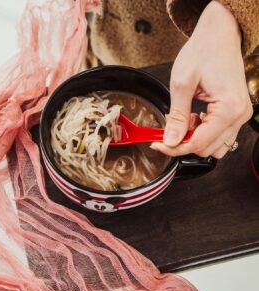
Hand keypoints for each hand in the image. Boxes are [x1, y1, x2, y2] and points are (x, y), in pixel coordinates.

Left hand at [151, 1, 252, 158]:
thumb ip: (177, 117)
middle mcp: (239, 115)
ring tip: (184, 120)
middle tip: (168, 128)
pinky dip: (203, 132)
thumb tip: (171, 140)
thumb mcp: (182, 84)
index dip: (174, 148)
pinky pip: (219, 135)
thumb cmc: (203, 52)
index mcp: (229, 109)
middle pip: (206, 148)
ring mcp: (239, 115)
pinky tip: (193, 118)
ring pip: (214, 146)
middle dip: (183, 142)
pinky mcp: (235, 112)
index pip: (198, 144)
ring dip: (194, 138)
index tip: (158, 144)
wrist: (218, 35)